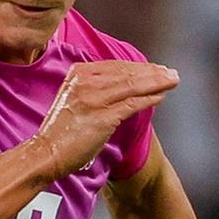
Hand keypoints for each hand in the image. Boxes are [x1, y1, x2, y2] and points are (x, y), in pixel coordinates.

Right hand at [26, 60, 178, 178]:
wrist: (47, 153)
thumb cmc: (61, 131)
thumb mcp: (73, 98)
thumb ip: (93, 88)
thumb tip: (122, 84)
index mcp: (79, 74)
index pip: (117, 65)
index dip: (140, 66)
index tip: (155, 68)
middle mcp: (86, 82)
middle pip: (128, 73)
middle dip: (153, 72)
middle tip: (171, 73)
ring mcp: (94, 99)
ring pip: (133, 86)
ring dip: (157, 83)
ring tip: (172, 81)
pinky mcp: (103, 117)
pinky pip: (132, 104)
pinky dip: (149, 99)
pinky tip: (161, 96)